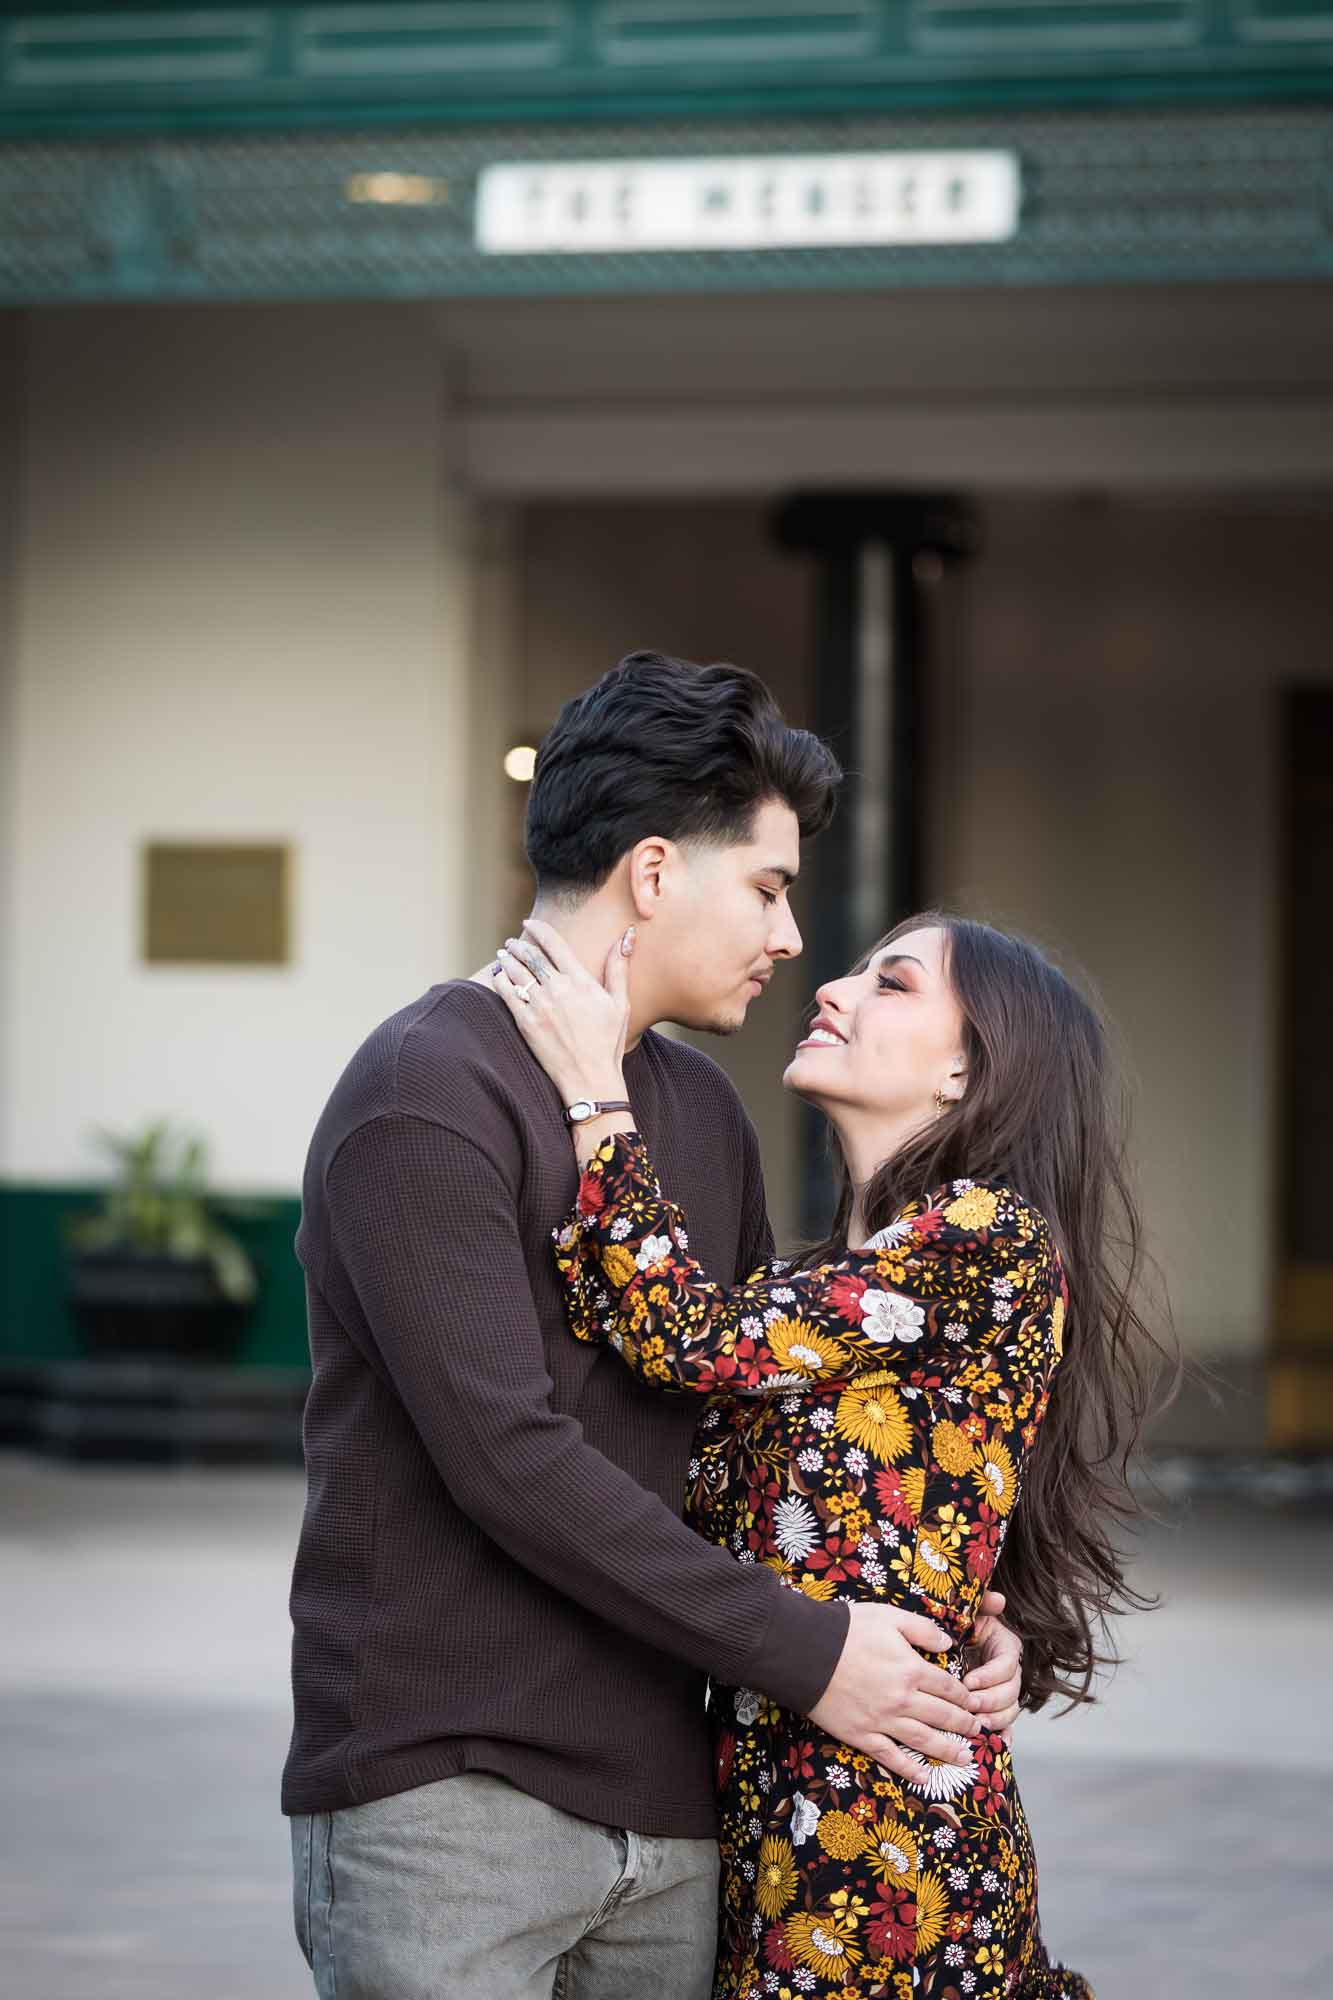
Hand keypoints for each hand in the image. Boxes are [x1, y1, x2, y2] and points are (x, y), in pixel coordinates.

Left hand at [492, 917, 633, 1104]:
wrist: (590, 1077)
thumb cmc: (607, 1042)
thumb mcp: (620, 1003)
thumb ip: (618, 968)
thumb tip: (626, 936)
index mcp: (581, 981)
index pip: (554, 943)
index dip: (538, 929)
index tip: (528, 923)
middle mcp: (559, 989)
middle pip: (531, 955)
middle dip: (518, 944)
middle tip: (512, 942)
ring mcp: (540, 1006)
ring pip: (516, 971)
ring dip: (507, 959)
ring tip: (503, 954)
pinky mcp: (526, 1023)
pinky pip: (506, 993)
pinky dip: (500, 980)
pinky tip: (498, 976)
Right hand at [809, 1603, 982, 1783]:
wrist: (806, 1653)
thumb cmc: (847, 1630)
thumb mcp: (889, 1616)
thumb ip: (922, 1629)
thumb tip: (948, 1643)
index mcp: (912, 1670)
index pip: (949, 1688)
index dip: (965, 1697)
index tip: (974, 1703)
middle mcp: (903, 1700)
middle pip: (943, 1717)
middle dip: (964, 1725)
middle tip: (978, 1731)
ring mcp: (883, 1722)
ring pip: (924, 1741)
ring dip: (948, 1751)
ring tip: (965, 1759)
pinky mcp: (862, 1736)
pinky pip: (891, 1757)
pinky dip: (909, 1769)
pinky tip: (923, 1777)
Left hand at [964, 1589, 1022, 1742]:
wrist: (948, 1642)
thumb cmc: (957, 1627)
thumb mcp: (968, 1613)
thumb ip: (982, 1604)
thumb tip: (1000, 1600)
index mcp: (1005, 1646)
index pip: (1006, 1664)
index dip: (990, 1675)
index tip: (968, 1680)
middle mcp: (1009, 1670)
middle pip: (1011, 1690)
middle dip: (991, 1700)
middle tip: (969, 1705)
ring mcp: (1005, 1690)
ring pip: (1011, 1709)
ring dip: (996, 1718)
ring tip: (977, 1724)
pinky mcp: (997, 1707)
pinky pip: (1007, 1725)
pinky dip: (1005, 1735)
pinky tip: (999, 1744)